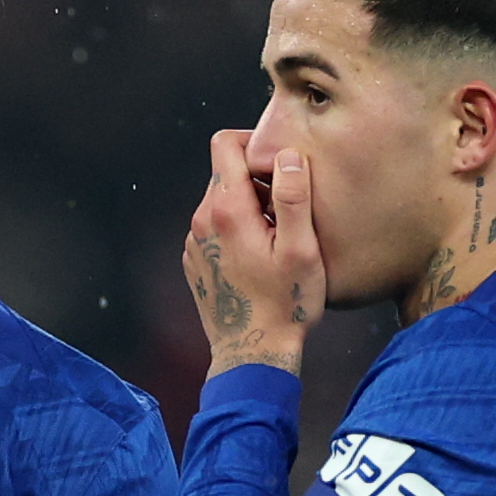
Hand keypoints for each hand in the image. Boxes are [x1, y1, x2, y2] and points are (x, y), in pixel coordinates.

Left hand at [183, 129, 320, 376]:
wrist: (253, 354)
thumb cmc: (284, 305)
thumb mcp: (301, 249)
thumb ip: (293, 196)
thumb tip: (288, 155)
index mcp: (226, 210)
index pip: (224, 144)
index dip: (253, 141)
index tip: (279, 162)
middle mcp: (201, 221)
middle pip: (224, 172)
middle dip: (256, 179)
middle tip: (288, 210)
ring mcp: (194, 242)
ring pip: (220, 201)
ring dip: (248, 207)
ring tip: (276, 238)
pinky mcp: (195, 261)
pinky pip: (215, 228)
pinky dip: (236, 230)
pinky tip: (258, 257)